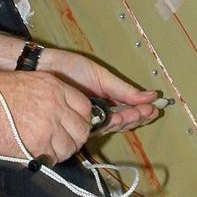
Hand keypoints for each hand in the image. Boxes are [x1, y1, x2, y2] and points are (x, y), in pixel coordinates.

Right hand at [0, 68, 92, 164]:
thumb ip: (46, 96)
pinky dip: (47, 160)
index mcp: (54, 87)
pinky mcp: (38, 145)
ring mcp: (49, 126)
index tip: (73, 126)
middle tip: (62, 142)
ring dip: (61, 152)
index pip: (85, 107)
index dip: (80, 119)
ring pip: (70, 147)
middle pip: (82, 130)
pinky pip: (53, 158)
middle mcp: (57, 106)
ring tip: (47, 150)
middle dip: (74, 138)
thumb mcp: (27, 82)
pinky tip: (36, 154)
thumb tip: (56, 115)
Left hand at [38, 48, 160, 133]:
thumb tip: (150, 95)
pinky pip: (96, 128)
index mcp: (106, 100)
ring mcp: (88, 119)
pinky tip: (119, 118)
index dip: (141, 112)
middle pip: (123, 122)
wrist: (43, 67)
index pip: (128, 111)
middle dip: (136, 117)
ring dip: (126, 121)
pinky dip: (110, 124)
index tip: (154, 108)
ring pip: (112, 127)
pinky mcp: (77, 124)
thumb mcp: (101, 76)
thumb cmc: (69, 68)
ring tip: (137, 113)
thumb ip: (123, 89)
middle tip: (147, 112)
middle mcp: (99, 112)